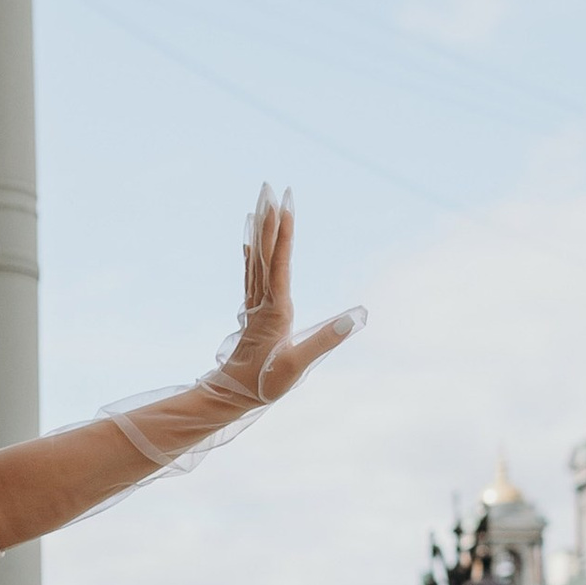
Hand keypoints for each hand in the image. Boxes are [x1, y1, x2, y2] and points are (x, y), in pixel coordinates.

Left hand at [214, 187, 360, 405]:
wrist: (231, 397)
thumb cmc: (264, 384)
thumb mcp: (298, 367)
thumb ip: (325, 341)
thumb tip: (355, 317)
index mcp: (275, 310)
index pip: (279, 263)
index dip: (282, 232)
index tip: (285, 204)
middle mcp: (262, 301)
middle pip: (265, 252)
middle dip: (269, 218)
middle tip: (270, 187)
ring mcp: (254, 304)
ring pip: (257, 258)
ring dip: (260, 229)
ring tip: (261, 202)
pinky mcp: (252, 311)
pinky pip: (251, 272)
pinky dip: (251, 252)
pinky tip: (248, 239)